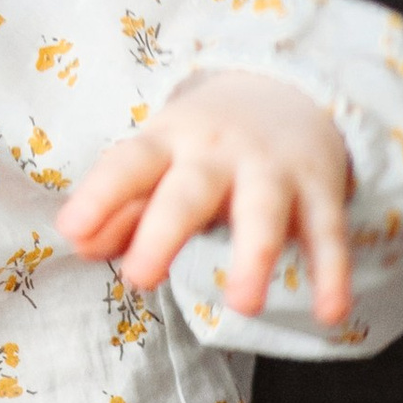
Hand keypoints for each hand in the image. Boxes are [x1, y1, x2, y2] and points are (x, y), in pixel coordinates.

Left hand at [56, 67, 354, 324]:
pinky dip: (332, 272)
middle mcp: (218, 152)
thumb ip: (121, 207)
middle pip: (189, 190)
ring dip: (254, 254)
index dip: (99, 195)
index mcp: (168, 141)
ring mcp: (273, 169)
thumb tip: (79, 246)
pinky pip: (328, 233)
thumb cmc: (204, 145)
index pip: (128, 163)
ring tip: (242, 306)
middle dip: (164, 231)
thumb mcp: (158, 162)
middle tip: (141, 278)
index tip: (70, 231)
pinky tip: (330, 312)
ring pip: (264, 210)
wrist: (288, 90)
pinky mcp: (321, 191)